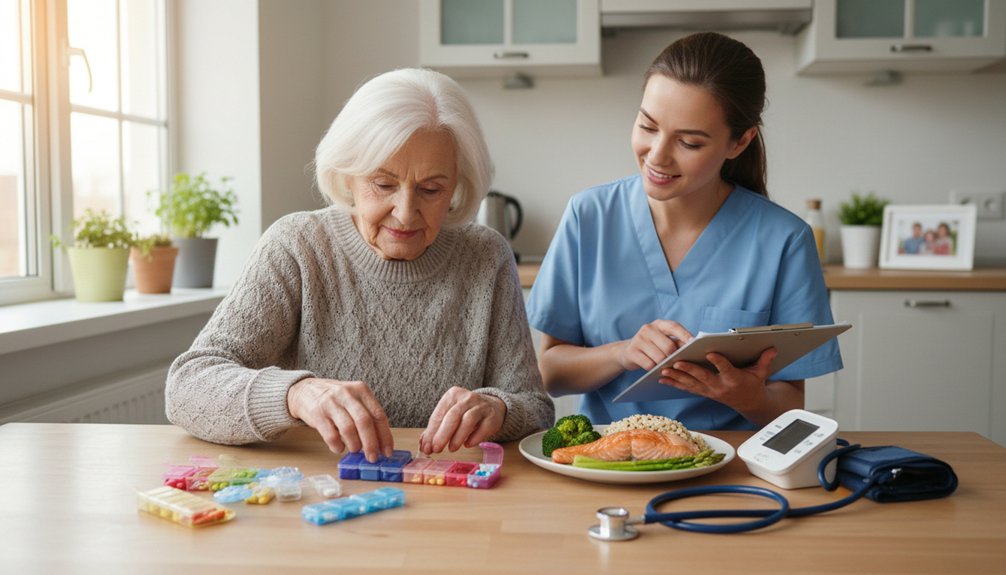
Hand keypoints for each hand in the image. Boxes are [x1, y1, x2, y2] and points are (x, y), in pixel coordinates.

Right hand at [286, 377, 393, 461]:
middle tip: (373, 457)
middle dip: (371, 444)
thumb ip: (367, 416)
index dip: (385, 436)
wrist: (305, 390)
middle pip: (365, 421)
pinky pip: (330, 435)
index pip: (378, 414)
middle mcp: (347, 394)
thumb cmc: (335, 399)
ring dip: (355, 445)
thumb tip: (380, 444)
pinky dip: (337, 446)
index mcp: (361, 390)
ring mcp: (331, 403)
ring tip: (355, 450)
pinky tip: (339, 448)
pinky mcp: (317, 413)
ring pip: (348, 429)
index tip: (387, 452)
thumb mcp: (354, 400)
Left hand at [419, 387, 505, 454]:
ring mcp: (481, 406)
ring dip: (458, 436)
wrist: (492, 407)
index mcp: (453, 395)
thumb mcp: (450, 415)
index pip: (439, 413)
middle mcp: (467, 397)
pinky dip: (474, 438)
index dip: (432, 431)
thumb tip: (424, 446)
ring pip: (468, 420)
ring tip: (451, 449)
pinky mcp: (492, 417)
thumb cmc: (466, 412)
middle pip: (453, 415)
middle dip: (443, 434)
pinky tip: (467, 444)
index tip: (426, 446)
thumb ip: (436, 429)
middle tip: (436, 449)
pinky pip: (483, 428)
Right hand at [618, 319, 692, 371]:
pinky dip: (654, 369)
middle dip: (674, 357)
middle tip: (676, 364)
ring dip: (664, 365)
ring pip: (659, 357)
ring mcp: (638, 339)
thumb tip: (694, 347)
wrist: (628, 352)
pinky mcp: (632, 351)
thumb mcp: (664, 341)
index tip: (694, 343)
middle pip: (668, 346)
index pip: (674, 327)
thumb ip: (678, 342)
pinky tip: (654, 369)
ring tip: (665, 367)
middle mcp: (648, 328)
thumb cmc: (652, 347)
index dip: (684, 334)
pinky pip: (649, 364)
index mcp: (659, 324)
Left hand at [659, 347, 777, 411]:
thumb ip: (765, 360)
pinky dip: (675, 384)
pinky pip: (687, 388)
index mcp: (734, 379)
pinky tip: (663, 379)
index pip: (726, 369)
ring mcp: (710, 391)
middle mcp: (720, 386)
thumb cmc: (753, 384)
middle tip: (677, 362)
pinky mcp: (703, 392)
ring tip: (664, 370)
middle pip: (703, 377)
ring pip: (691, 384)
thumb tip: (772, 348)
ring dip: (676, 377)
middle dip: (689, 370)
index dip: (719, 362)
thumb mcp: (762, 373)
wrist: (749, 403)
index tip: (711, 353)